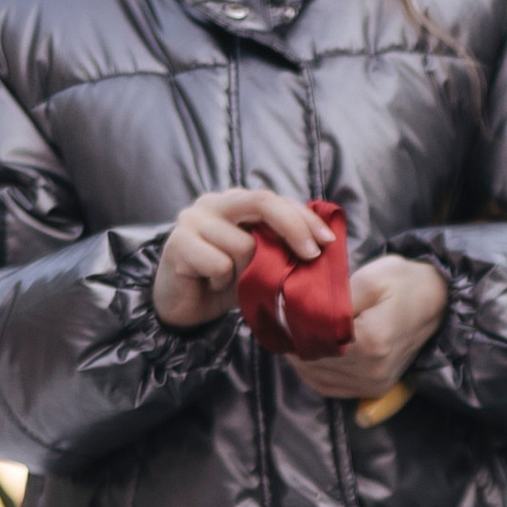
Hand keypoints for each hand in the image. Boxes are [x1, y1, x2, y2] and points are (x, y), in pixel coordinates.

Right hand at [152, 185, 327, 329]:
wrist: (184, 306)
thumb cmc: (227, 281)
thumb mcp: (260, 260)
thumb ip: (281, 244)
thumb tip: (323, 244)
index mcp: (235, 201)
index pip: (276, 200)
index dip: (305, 218)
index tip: (328, 241)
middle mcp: (214, 202)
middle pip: (262, 202)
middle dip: (294, 228)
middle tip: (311, 255)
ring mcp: (193, 219)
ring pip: (243, 245)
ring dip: (246, 272)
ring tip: (231, 280)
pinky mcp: (178, 243)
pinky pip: (220, 265)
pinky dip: (222, 282)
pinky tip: (210, 284)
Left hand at [291, 253, 447, 398]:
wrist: (438, 300)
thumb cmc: (404, 283)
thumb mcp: (369, 278)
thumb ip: (331, 300)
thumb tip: (293, 314)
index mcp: (370, 343)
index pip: (312, 344)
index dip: (293, 329)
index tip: (286, 311)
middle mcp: (372, 371)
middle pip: (312, 364)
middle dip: (295, 343)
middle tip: (289, 320)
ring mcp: (375, 384)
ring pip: (317, 378)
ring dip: (303, 359)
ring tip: (301, 333)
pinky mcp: (375, 389)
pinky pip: (330, 387)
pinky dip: (315, 372)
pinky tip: (314, 351)